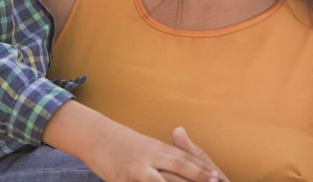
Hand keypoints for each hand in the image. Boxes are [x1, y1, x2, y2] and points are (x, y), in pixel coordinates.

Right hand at [82, 122, 222, 181]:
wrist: (93, 135)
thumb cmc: (119, 141)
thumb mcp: (144, 144)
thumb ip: (164, 151)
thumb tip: (183, 142)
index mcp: (157, 147)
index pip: (185, 158)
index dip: (203, 169)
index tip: (218, 177)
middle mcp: (150, 156)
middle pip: (179, 168)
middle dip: (198, 178)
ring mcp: (137, 168)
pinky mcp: (123, 178)